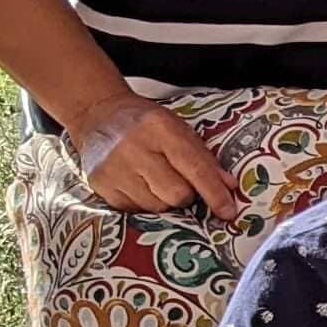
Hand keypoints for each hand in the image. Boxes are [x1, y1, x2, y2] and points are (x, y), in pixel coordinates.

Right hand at [69, 91, 238, 217]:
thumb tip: (228, 186)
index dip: (214, 192)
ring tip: (158, 181)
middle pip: (176, 193)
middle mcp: (134, 149)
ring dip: (165, 200)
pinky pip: (133, 210)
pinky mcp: (100, 184)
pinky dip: (144, 203)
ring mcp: (113, 168)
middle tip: (183, 184)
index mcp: (160, 128)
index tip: (228, 212)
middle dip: (188, 196)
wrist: (98, 115)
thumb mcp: (178, 128)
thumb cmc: (145, 123)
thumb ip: (204, 157)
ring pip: (156, 206)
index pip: (194, 167)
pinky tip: (140, 186)